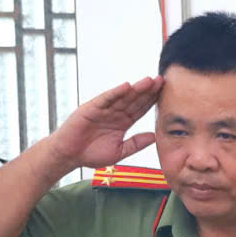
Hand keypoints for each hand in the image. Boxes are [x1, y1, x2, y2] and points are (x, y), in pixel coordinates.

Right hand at [48, 77, 162, 169]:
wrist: (69, 156)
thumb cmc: (91, 154)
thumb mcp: (119, 151)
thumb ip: (136, 143)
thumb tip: (155, 137)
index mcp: (123, 122)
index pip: (140, 109)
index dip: (152, 101)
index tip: (166, 93)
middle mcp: (114, 113)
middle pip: (134, 100)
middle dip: (148, 91)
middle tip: (163, 80)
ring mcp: (103, 109)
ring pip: (123, 97)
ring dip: (136, 88)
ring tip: (149, 80)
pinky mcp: (91, 108)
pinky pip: (106, 99)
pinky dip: (115, 92)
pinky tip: (127, 86)